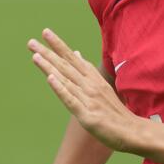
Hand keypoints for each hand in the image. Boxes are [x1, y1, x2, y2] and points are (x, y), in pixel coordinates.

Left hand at [27, 28, 139, 152]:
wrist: (132, 131)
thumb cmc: (115, 111)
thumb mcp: (101, 87)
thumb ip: (87, 71)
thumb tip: (75, 53)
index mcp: (93, 79)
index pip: (73, 58)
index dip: (59, 45)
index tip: (46, 32)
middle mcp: (90, 86)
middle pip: (66, 66)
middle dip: (48, 53)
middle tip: (31, 42)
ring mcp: (89, 100)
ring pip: (66, 80)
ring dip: (50, 67)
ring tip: (35, 56)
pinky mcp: (88, 116)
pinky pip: (71, 100)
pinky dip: (61, 89)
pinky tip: (51, 79)